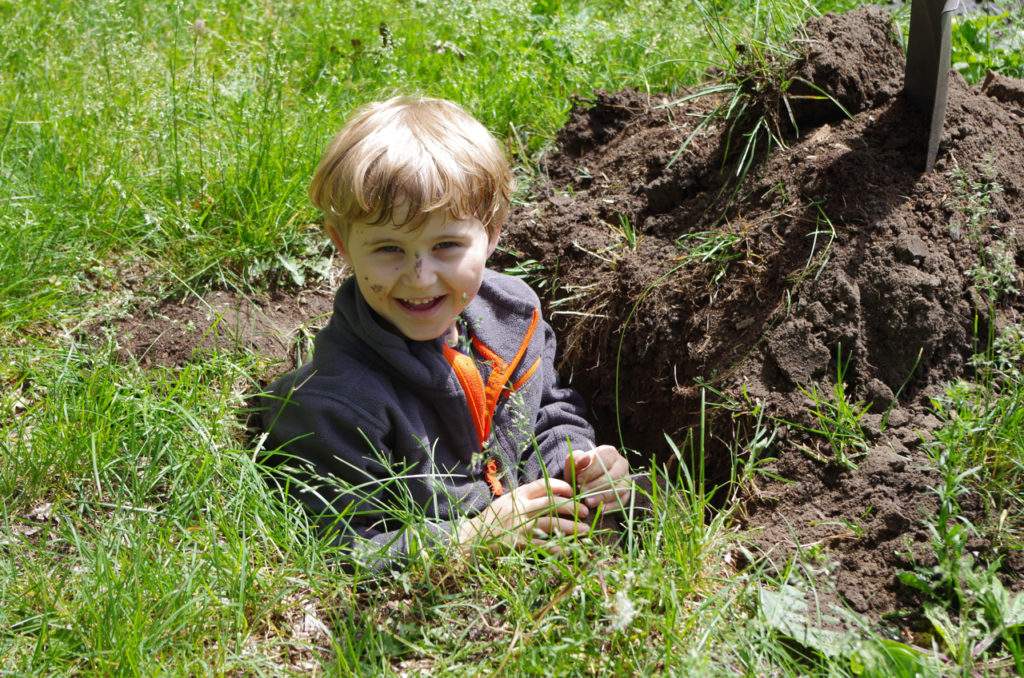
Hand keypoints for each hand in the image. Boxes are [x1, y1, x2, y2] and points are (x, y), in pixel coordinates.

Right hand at [457, 478, 589, 553]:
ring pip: (553, 523)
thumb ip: (525, 498)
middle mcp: (520, 508)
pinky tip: (569, 548)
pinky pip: (545, 545)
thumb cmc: (492, 521)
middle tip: (586, 512)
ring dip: (572, 527)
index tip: (574, 492)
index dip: (562, 486)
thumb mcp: (506, 502)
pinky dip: (559, 546)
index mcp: (517, 495)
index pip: (544, 484)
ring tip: (585, 531)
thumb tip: (551, 496)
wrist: (471, 540)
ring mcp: (520, 526)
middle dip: (573, 507)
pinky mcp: (520, 544)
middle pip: (553, 503)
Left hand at [565, 445, 630, 509]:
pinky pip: (622, 501)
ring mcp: (626, 479)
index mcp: (609, 452)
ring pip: (619, 489)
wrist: (584, 481)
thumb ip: (576, 459)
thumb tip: (585, 458)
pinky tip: (600, 510)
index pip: (605, 460)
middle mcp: (621, 464)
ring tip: (589, 503)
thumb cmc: (580, 470)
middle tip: (583, 493)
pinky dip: (612, 506)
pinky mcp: (626, 493)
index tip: (578, 479)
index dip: (592, 471)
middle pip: (613, 475)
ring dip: (603, 497)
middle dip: (597, 486)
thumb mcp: (574, 463)